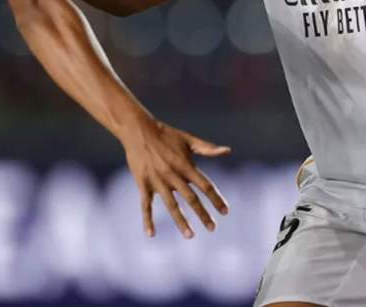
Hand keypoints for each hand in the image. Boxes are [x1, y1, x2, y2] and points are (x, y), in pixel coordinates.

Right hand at [121, 119, 229, 238]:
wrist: (138, 130)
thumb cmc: (166, 134)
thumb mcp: (188, 140)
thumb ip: (207, 148)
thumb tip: (227, 151)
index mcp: (186, 165)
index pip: (205, 186)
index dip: (216, 199)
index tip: (225, 211)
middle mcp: (173, 175)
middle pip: (191, 198)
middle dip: (203, 214)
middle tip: (212, 228)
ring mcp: (158, 181)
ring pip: (171, 205)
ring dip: (181, 221)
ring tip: (190, 235)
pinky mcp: (143, 184)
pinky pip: (146, 205)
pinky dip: (147, 220)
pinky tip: (151, 234)